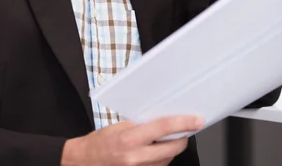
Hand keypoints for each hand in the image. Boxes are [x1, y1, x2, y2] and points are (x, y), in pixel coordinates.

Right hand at [61, 115, 203, 165]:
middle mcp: (136, 157)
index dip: (183, 123)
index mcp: (130, 138)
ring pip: (167, 160)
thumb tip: (163, 121)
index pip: (163, 128)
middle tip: (187, 129)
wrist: (84, 161)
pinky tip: (156, 152)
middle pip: (171, 148)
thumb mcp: (120, 126)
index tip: (197, 120)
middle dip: (183, 138)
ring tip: (167, 139)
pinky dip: (162, 159)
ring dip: (172, 149)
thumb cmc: (100, 141)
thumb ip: (141, 125)